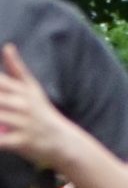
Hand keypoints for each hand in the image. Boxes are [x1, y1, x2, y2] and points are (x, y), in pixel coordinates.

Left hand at [0, 44, 85, 170]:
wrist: (61, 140)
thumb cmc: (41, 111)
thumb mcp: (32, 88)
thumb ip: (16, 68)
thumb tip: (7, 46)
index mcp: (23, 90)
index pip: (1, 82)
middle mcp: (24, 105)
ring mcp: (24, 123)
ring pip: (0, 117)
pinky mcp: (23, 141)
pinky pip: (3, 141)